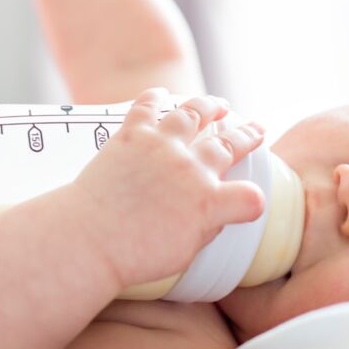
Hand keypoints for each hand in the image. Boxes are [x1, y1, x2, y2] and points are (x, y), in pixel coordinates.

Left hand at [70, 88, 266, 290]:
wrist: (91, 239)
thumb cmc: (134, 255)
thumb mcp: (184, 254)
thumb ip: (204, 229)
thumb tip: (211, 216)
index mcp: (209, 203)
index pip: (249, 198)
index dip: (254, 200)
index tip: (252, 200)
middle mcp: (191, 169)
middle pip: (228, 145)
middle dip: (247, 136)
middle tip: (257, 129)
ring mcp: (162, 147)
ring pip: (194, 114)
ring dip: (210, 107)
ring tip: (219, 104)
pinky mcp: (132, 135)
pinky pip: (147, 107)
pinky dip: (155, 97)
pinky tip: (162, 93)